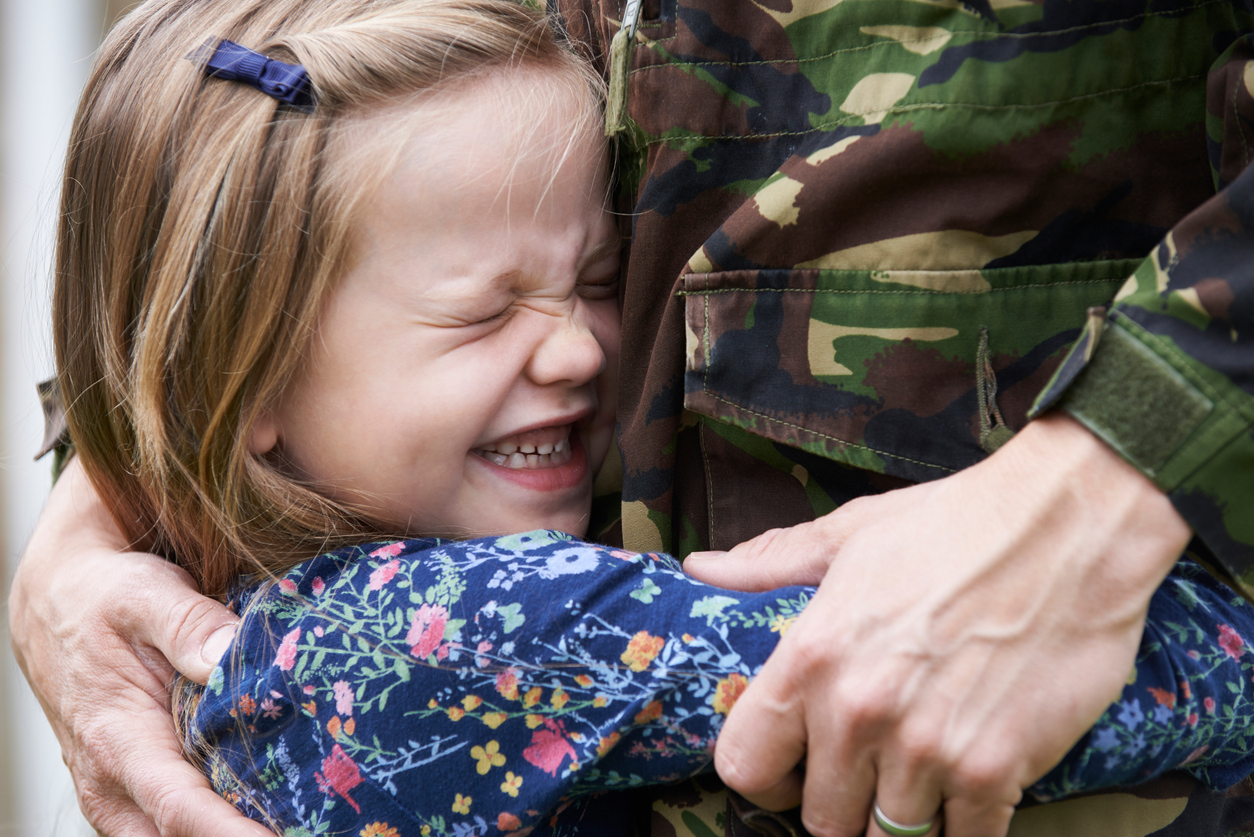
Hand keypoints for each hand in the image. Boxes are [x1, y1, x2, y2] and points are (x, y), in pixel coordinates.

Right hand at [8, 459, 269, 836]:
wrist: (56, 604)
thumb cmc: (103, 599)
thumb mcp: (144, 594)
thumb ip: (189, 624)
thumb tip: (230, 653)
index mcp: (116, 739)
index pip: (179, 808)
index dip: (231, 834)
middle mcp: (112, 782)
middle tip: (312, 826)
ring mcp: (120, 793)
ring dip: (230, 830)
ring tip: (300, 819)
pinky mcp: (135, 790)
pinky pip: (173, 825)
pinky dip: (218, 822)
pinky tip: (271, 808)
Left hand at [684, 413, 1190, 836]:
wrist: (1068, 526)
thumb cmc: (953, 524)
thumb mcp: (848, 534)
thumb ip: (769, 564)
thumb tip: (701, 569)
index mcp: (811, 658)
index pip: (745, 765)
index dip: (764, 777)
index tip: (791, 769)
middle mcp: (860, 713)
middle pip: (820, 819)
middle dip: (839, 803)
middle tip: (867, 774)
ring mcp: (928, 750)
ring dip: (900, 820)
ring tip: (918, 780)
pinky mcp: (997, 770)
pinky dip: (963, 830)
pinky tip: (969, 793)